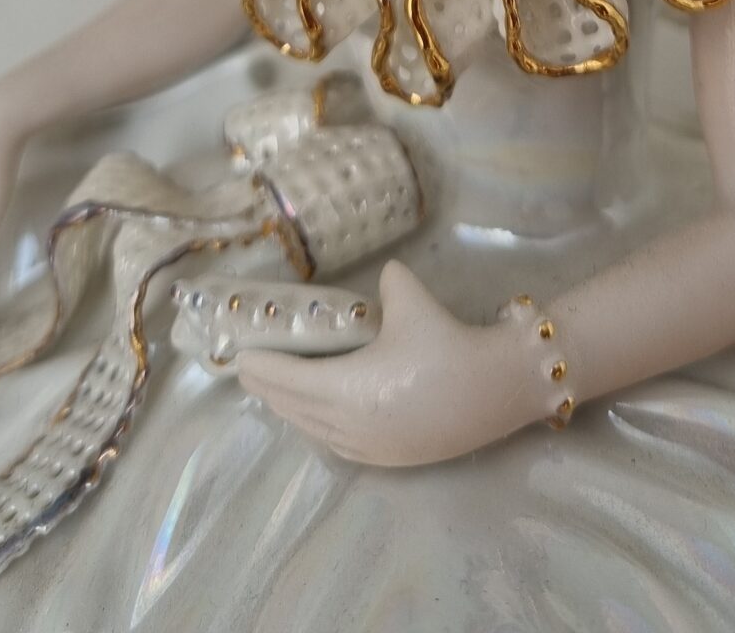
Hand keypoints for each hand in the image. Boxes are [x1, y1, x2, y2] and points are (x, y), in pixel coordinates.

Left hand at [235, 261, 549, 466]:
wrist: (495, 390)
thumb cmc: (447, 344)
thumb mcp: (410, 300)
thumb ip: (386, 283)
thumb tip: (382, 277)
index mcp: (345, 389)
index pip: (289, 379)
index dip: (262, 368)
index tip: (239, 358)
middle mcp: (348, 424)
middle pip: (294, 408)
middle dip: (269, 389)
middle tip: (250, 371)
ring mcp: (368, 447)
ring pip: (313, 429)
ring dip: (291, 410)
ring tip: (277, 392)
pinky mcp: (389, 458)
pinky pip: (336, 443)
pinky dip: (316, 427)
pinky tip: (318, 418)